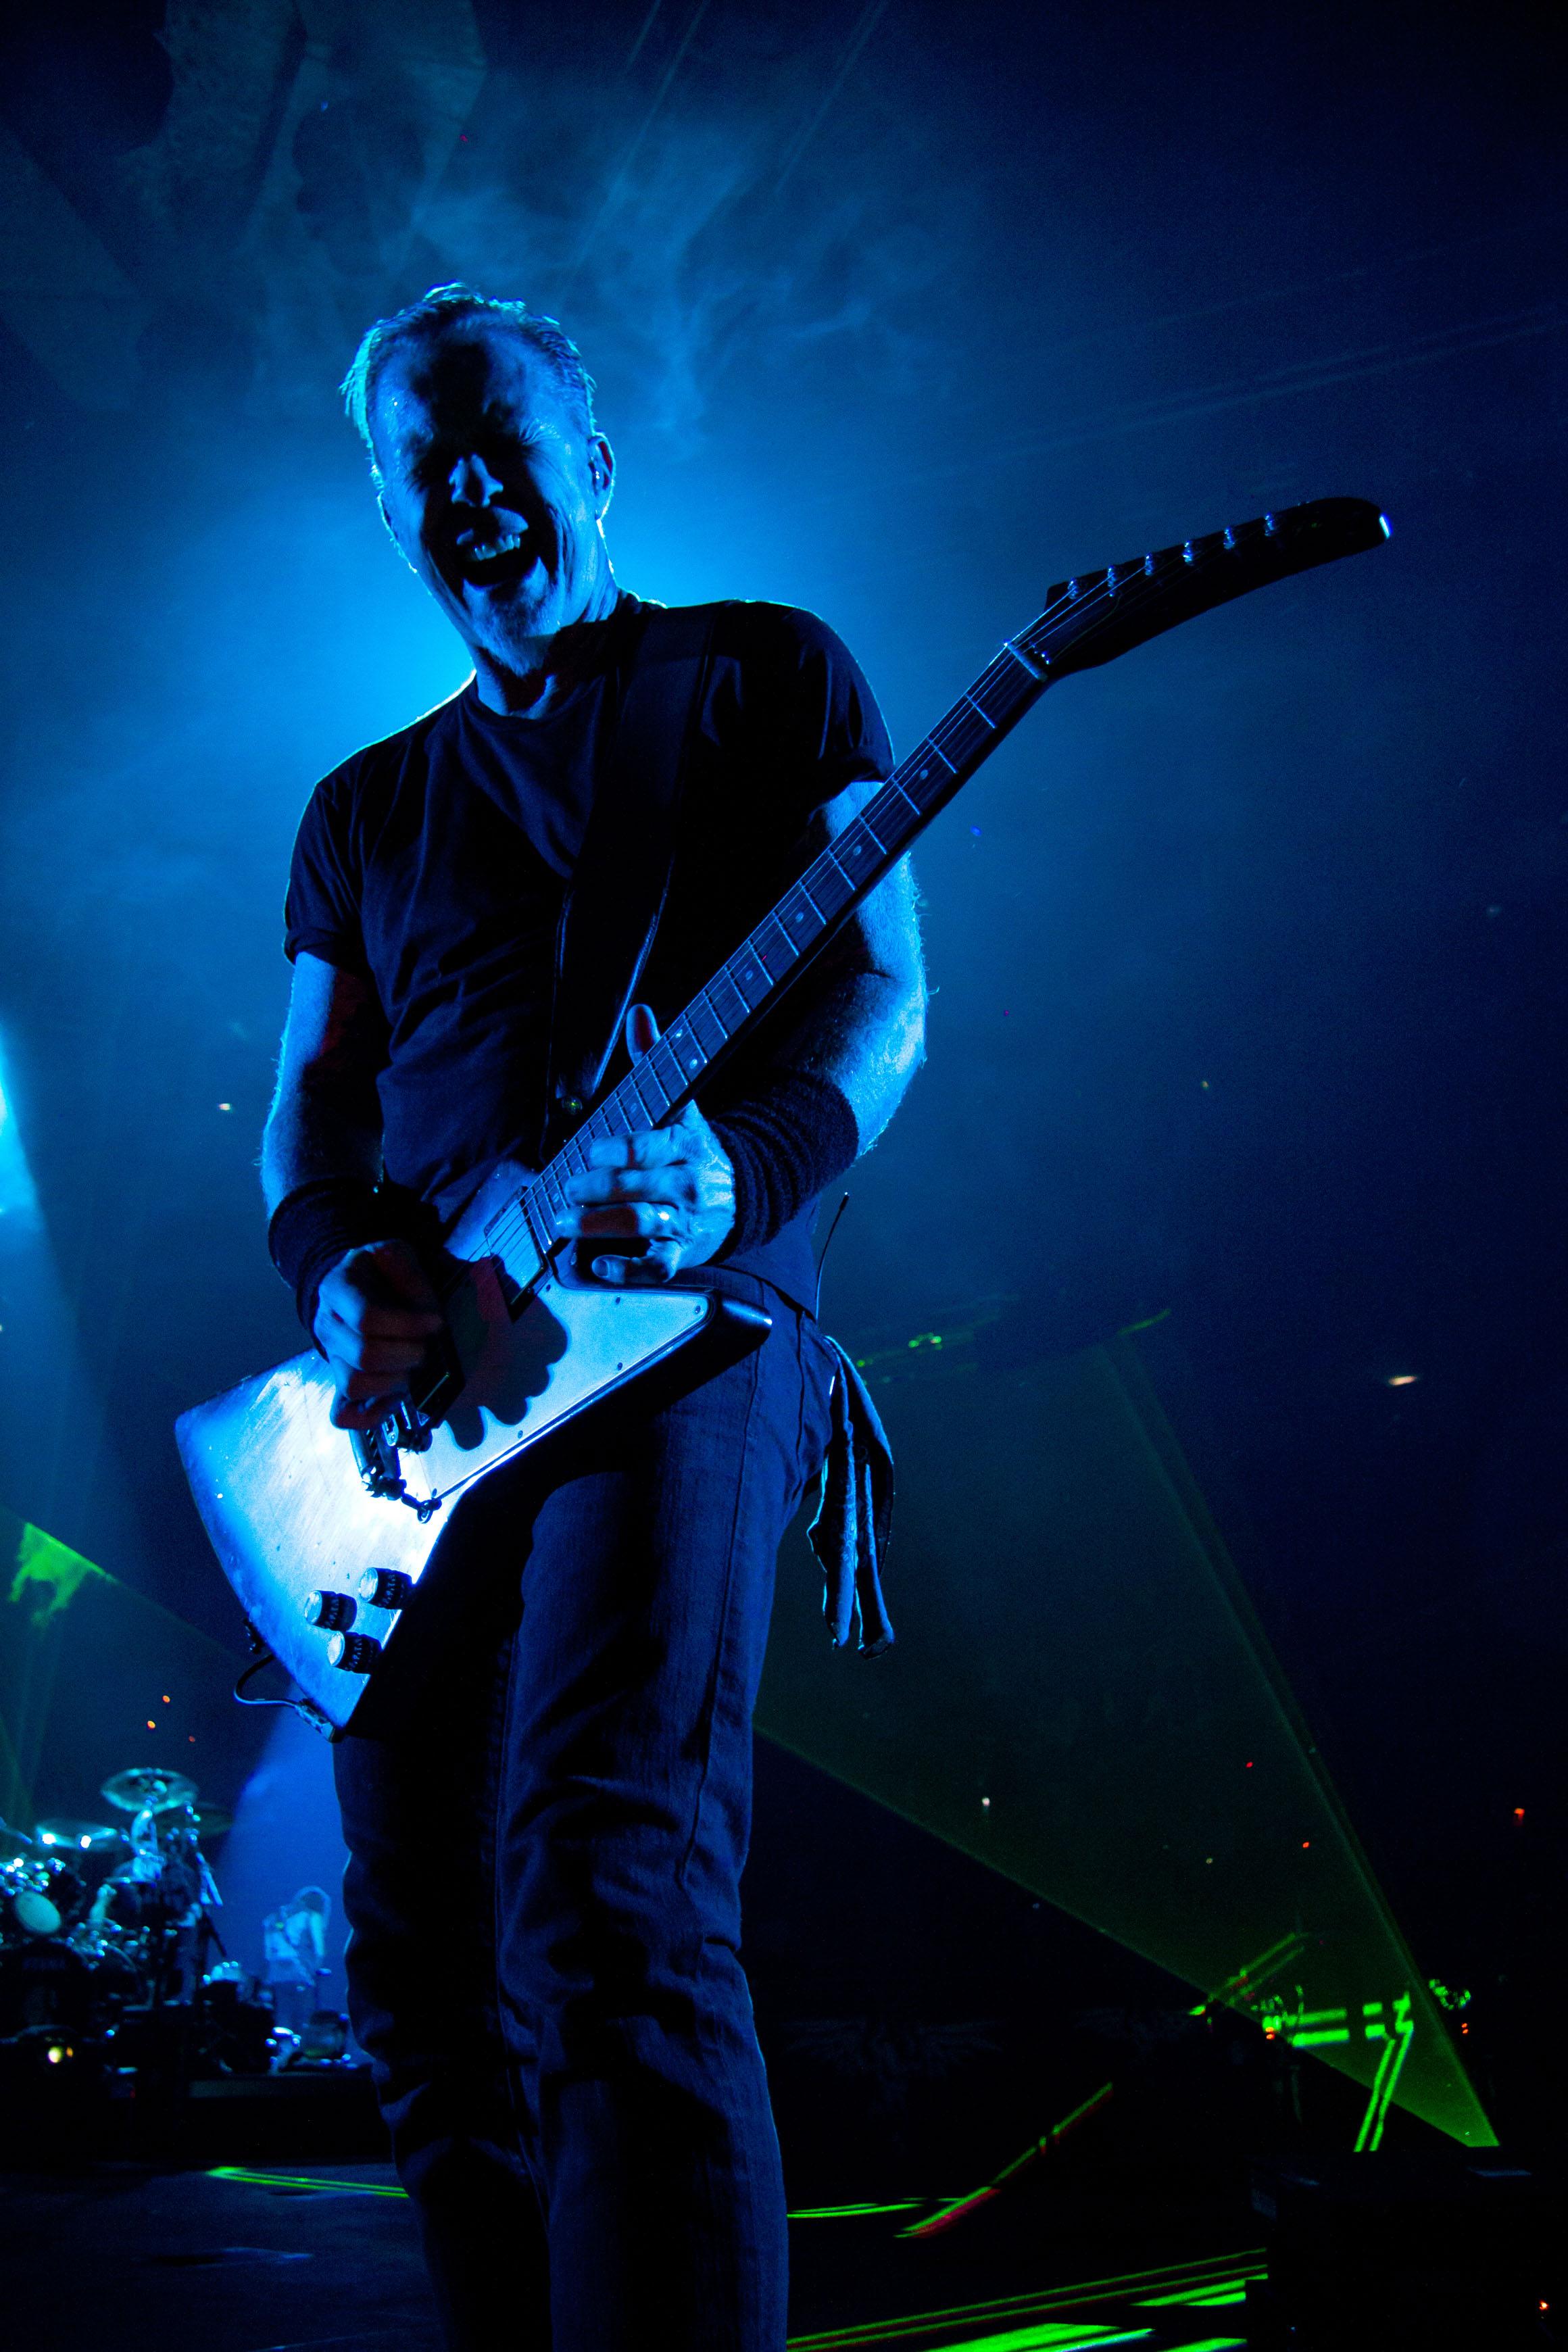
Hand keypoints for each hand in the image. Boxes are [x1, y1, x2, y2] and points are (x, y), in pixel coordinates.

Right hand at [312, 1238, 444, 1429]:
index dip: (406, 1324)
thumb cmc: (379, 1269)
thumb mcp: (394, 1254)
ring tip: (415, 1368)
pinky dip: (371, 1415)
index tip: (436, 1322)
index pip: (366, 1318)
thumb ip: (409, 1275)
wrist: (358, 1282)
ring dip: (395, 1382)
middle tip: (427, 1348)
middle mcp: (328, 1326)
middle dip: (406, 1355)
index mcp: (337, 1289)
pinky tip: (395, 1400)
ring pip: (354, 1385)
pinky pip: (344, 1413)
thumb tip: (426, 1311)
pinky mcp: (341, 1381)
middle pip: (363, 1355)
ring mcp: (332, 1357)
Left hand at [557, 1007, 735, 1284]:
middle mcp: (685, 1183)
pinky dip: (627, 1271)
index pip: (647, 1146)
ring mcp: (683, 1219)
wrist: (744, 1192)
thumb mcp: (682, 1104)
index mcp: (683, 1144)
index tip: (590, 1152)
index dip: (615, 1151)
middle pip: (635, 1186)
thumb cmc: (695, 1147)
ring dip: (597, 1225)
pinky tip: (599, 1266)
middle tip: (566, 1189)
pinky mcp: (682, 1251)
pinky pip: (655, 1266)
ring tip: (564, 1223)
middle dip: (595, 1190)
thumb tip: (639, 1013)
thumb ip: (654, 1061)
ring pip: (640, 1223)